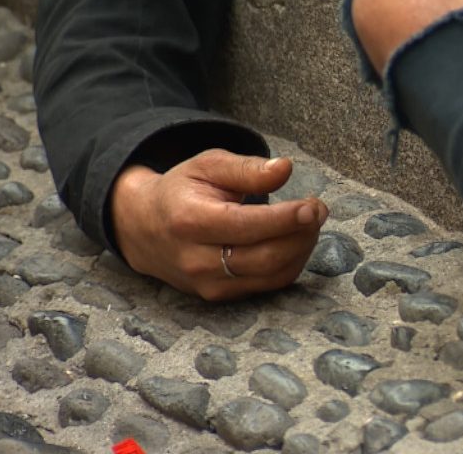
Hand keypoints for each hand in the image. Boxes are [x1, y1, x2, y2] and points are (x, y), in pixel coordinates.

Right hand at [110, 148, 327, 300]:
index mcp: (189, 221)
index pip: (247, 226)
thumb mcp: (208, 166)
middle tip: (318, 210)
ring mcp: (207, 284)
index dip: (286, 219)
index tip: (314, 206)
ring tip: (309, 223)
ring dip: (301, 249)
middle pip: (265, 257)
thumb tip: (285, 169)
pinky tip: (295, 241)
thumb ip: (247, 169)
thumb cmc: (182, 191)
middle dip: (301, 235)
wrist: (143, 227)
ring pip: (271, 275)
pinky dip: (290, 263)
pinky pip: (268, 285)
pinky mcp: (219, 296)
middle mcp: (196, 259)